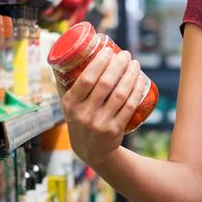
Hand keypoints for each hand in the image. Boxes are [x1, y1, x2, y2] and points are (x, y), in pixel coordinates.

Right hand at [57, 46, 149, 165]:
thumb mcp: (67, 105)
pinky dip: (137, 90)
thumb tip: (61, 54)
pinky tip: (140, 79)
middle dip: (118, 65)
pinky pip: (129, 106)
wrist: (92, 151)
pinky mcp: (115, 130)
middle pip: (106, 84)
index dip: (99, 63)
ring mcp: (101, 123)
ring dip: (130, 75)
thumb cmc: (79, 119)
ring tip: (135, 63)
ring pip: (120, 94)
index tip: (108, 51)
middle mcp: (84, 114)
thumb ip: (63, 82)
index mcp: (70, 104)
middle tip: (125, 54)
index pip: (86, 80)